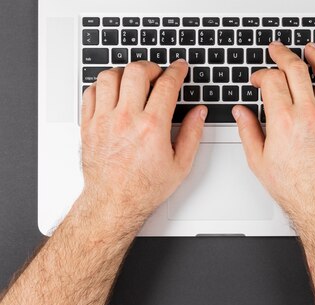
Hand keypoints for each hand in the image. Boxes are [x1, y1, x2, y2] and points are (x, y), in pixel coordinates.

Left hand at [80, 60, 205, 222]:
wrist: (115, 202)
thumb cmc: (145, 188)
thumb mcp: (181, 164)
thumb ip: (193, 134)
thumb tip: (199, 113)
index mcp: (152, 127)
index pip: (166, 85)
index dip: (176, 70)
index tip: (179, 67)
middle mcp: (126, 119)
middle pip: (136, 72)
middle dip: (150, 66)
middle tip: (157, 73)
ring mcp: (104, 120)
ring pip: (109, 76)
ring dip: (124, 73)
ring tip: (133, 81)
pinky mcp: (88, 125)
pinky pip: (91, 92)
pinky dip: (103, 86)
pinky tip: (113, 93)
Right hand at [233, 42, 314, 228]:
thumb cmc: (292, 187)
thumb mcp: (258, 160)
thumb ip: (247, 130)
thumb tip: (240, 112)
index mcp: (283, 121)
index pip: (271, 80)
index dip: (261, 73)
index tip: (258, 79)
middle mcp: (308, 115)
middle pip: (297, 69)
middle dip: (283, 54)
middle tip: (277, 50)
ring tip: (309, 49)